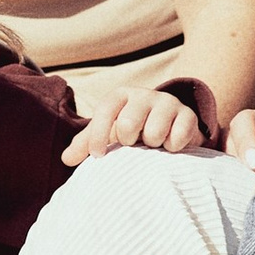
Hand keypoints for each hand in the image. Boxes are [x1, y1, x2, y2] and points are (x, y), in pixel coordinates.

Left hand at [60, 76, 210, 165]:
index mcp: (120, 96)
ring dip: (152, 146)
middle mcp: (143, 95)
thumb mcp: (108, 133)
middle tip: (134, 144)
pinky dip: (172, 148)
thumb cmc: (132, 130)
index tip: (98, 155)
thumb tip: (66, 158)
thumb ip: (87, 143)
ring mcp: (167, 103)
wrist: (170, 126)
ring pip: (154, 133)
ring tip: (153, 144)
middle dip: (129, 141)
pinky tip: (170, 146)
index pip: (105, 112)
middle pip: (128, 124)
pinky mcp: (188, 116)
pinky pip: (177, 138)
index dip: (98, 135)